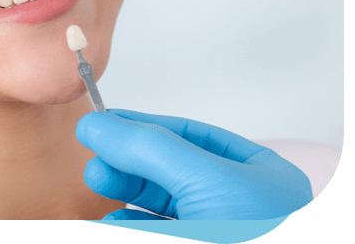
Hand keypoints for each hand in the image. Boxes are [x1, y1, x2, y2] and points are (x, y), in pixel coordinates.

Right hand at [76, 108, 312, 219]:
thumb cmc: (251, 238)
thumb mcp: (203, 181)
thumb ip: (147, 148)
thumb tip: (95, 124)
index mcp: (259, 177)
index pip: (193, 135)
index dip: (148, 125)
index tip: (107, 121)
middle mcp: (239, 205)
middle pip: (171, 171)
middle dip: (130, 163)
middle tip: (96, 160)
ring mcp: (219, 233)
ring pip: (161, 208)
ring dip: (125, 194)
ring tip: (97, 180)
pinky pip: (156, 232)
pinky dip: (130, 225)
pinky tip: (112, 221)